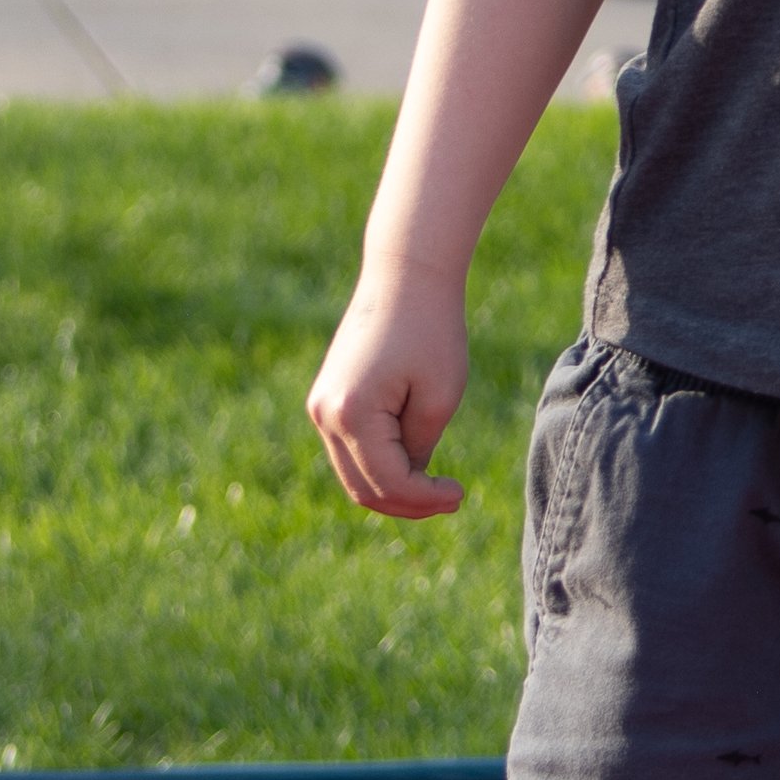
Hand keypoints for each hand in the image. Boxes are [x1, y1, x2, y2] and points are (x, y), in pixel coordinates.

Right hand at [307, 267, 469, 519]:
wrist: (405, 277)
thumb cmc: (432, 331)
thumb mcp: (439, 397)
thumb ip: (419, 448)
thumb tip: (408, 480)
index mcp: (352, 414)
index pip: (387, 482)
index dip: (425, 499)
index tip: (459, 495)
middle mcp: (325, 415)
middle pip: (362, 488)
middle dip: (407, 503)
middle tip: (449, 499)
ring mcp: (320, 407)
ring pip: (353, 474)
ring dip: (393, 487)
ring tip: (436, 487)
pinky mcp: (327, 399)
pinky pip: (351, 450)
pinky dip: (381, 465)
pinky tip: (416, 463)